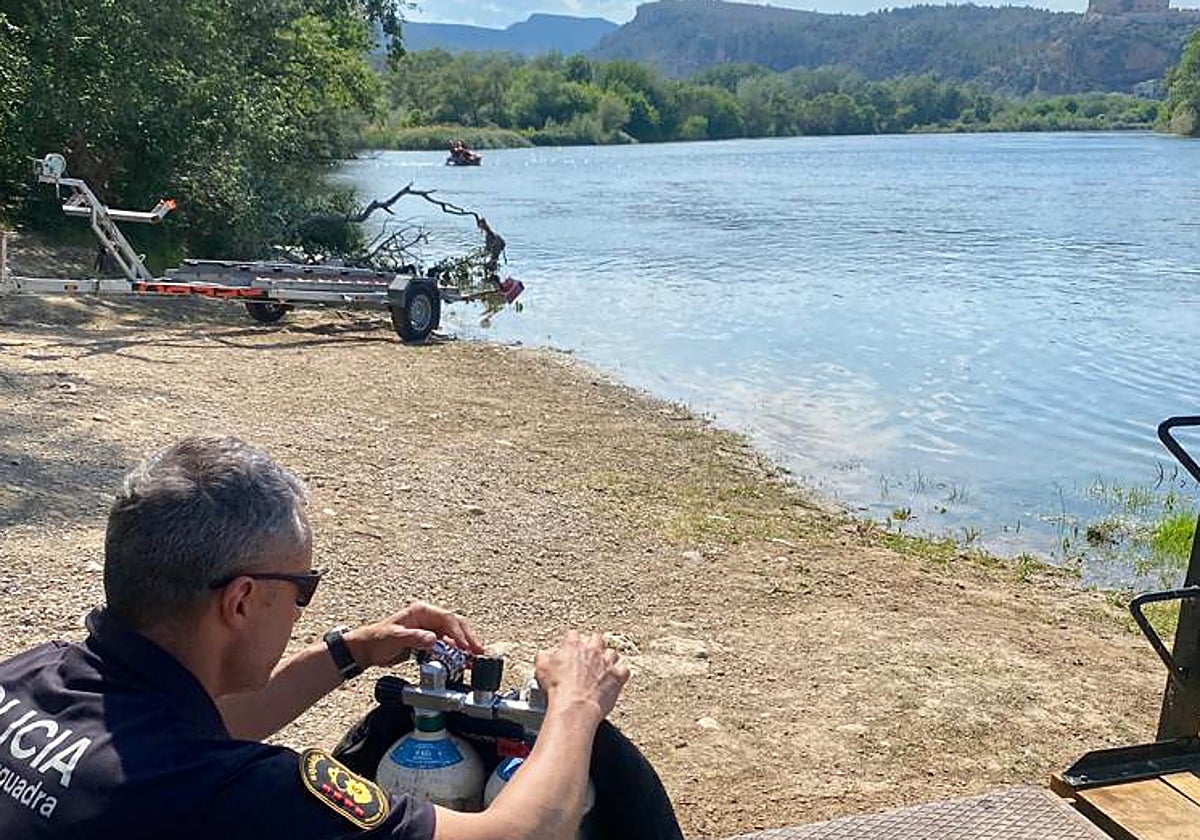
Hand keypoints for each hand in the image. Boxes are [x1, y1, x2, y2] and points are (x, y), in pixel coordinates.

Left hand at [345, 601, 482, 668]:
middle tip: (478, 652)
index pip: (447, 619)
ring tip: (474, 659)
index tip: (466, 647)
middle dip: (468, 638)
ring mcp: (430, 629)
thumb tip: (434, 639)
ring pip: (454, 636)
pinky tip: (463, 662)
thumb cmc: (377, 640)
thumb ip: (414, 638)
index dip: (459, 633)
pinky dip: (456, 654)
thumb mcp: (394, 637)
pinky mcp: (429, 641)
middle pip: (456, 625)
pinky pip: (448, 646)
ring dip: (464, 647)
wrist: (366, 650)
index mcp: (421, 611)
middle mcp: (428, 618)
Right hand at [535, 631, 629, 721]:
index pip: (573, 635)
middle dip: (593, 645)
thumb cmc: (558, 688)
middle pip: (596, 639)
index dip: (570, 642)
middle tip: (587, 657)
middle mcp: (593, 650)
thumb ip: (544, 656)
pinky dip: (620, 673)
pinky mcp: (618, 676)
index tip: (569, 649)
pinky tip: (614, 678)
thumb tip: (545, 655)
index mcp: (574, 645)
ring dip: (607, 659)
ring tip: (601, 668)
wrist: (575, 707)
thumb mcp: (541, 667)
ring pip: (612, 653)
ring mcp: (607, 662)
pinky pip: (624, 669)